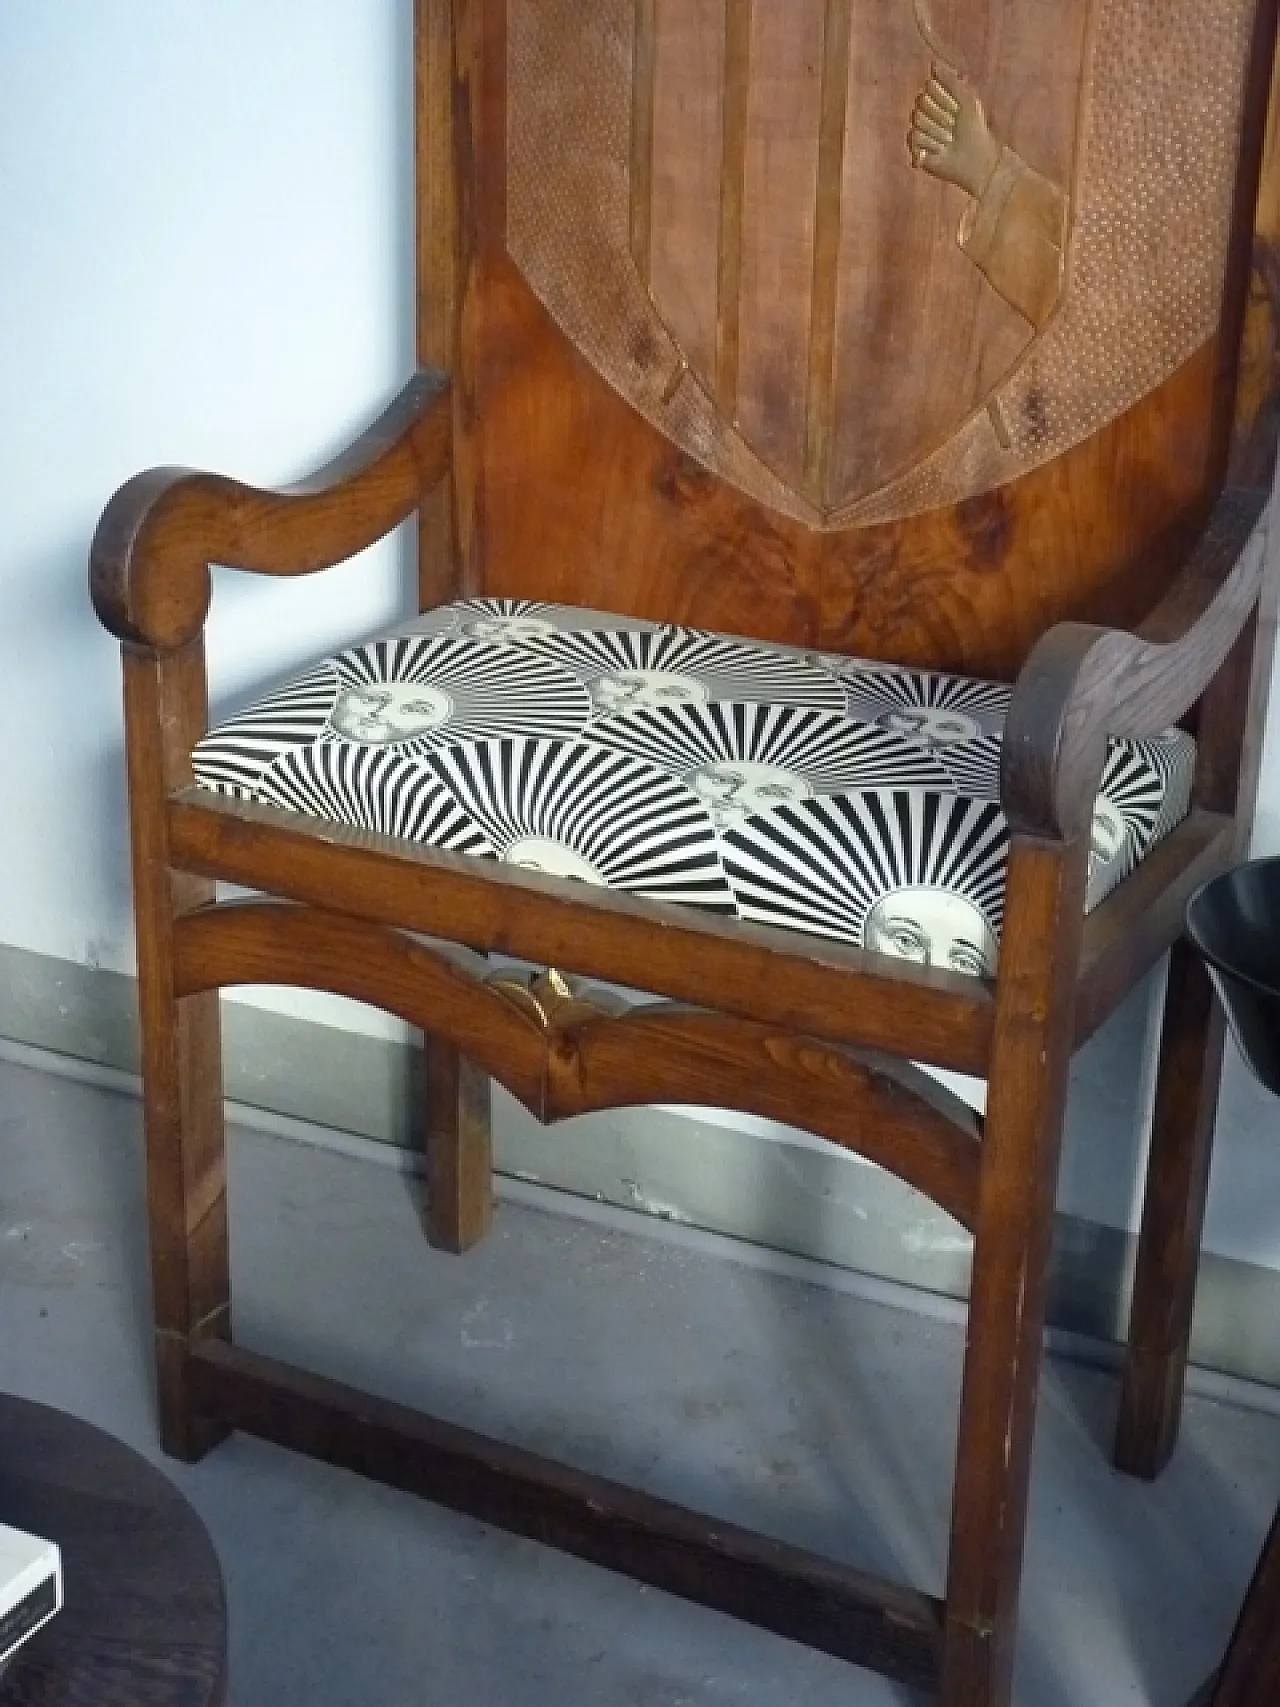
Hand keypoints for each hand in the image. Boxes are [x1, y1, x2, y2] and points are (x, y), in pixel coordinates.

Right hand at [908, 62, 1000, 199]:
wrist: (976, 159)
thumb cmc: (975, 129)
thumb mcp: (967, 99)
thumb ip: (951, 80)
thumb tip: (933, 62)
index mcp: (940, 101)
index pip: (929, 88)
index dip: (942, 98)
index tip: (956, 109)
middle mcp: (929, 115)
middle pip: (920, 105)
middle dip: (939, 117)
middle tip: (953, 129)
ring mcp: (922, 133)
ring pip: (917, 122)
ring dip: (936, 133)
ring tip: (948, 143)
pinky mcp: (917, 150)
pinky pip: (913, 138)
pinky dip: (929, 145)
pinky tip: (940, 152)